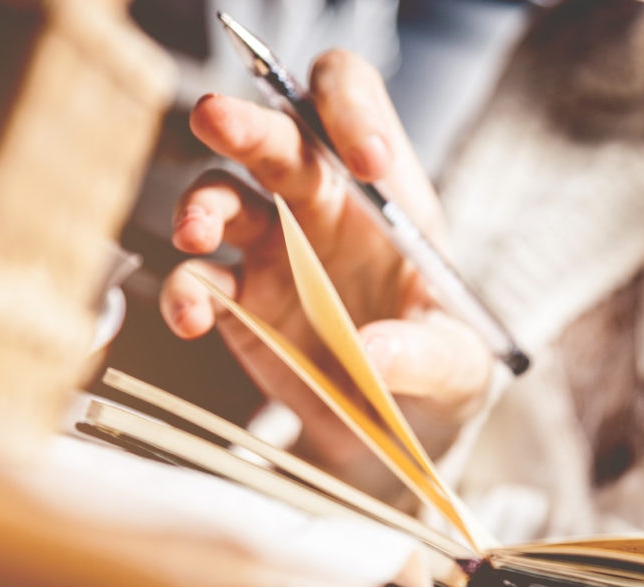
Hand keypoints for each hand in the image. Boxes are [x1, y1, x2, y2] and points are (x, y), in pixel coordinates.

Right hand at [159, 51, 491, 492]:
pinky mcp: (239, 302)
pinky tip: (192, 319)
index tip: (366, 162)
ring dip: (201, 204)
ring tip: (195, 234)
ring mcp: (273, 249)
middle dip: (244, 124)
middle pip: (274, 137)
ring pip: (222, 196)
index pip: (354, 104)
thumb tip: (374, 353)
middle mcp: (319, 205)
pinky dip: (186, 294)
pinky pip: (199, 282)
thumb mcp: (457, 365)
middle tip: (216, 118)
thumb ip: (422, 353)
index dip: (351, 110)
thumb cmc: (440, 371)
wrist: (400, 423)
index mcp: (381, 193)